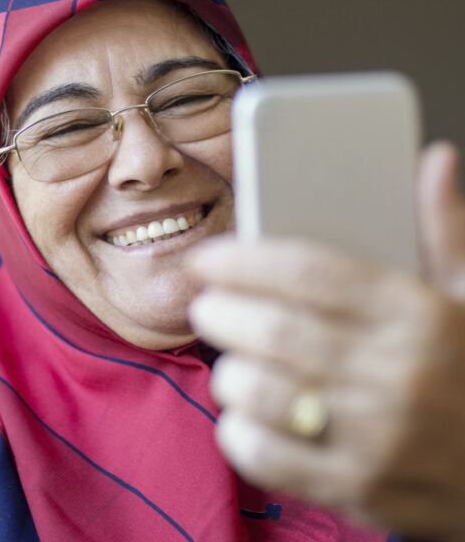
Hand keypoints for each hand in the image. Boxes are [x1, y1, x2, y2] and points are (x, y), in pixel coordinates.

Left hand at [187, 142, 464, 538]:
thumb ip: (443, 229)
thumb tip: (433, 159)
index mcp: (418, 313)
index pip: (308, 271)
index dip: (242, 259)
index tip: (206, 258)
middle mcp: (396, 374)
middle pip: (272, 329)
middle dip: (218, 311)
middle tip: (206, 304)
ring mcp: (376, 437)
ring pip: (259, 391)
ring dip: (227, 369)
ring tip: (231, 355)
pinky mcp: (357, 488)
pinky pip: (265, 455)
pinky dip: (238, 429)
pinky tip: (245, 412)